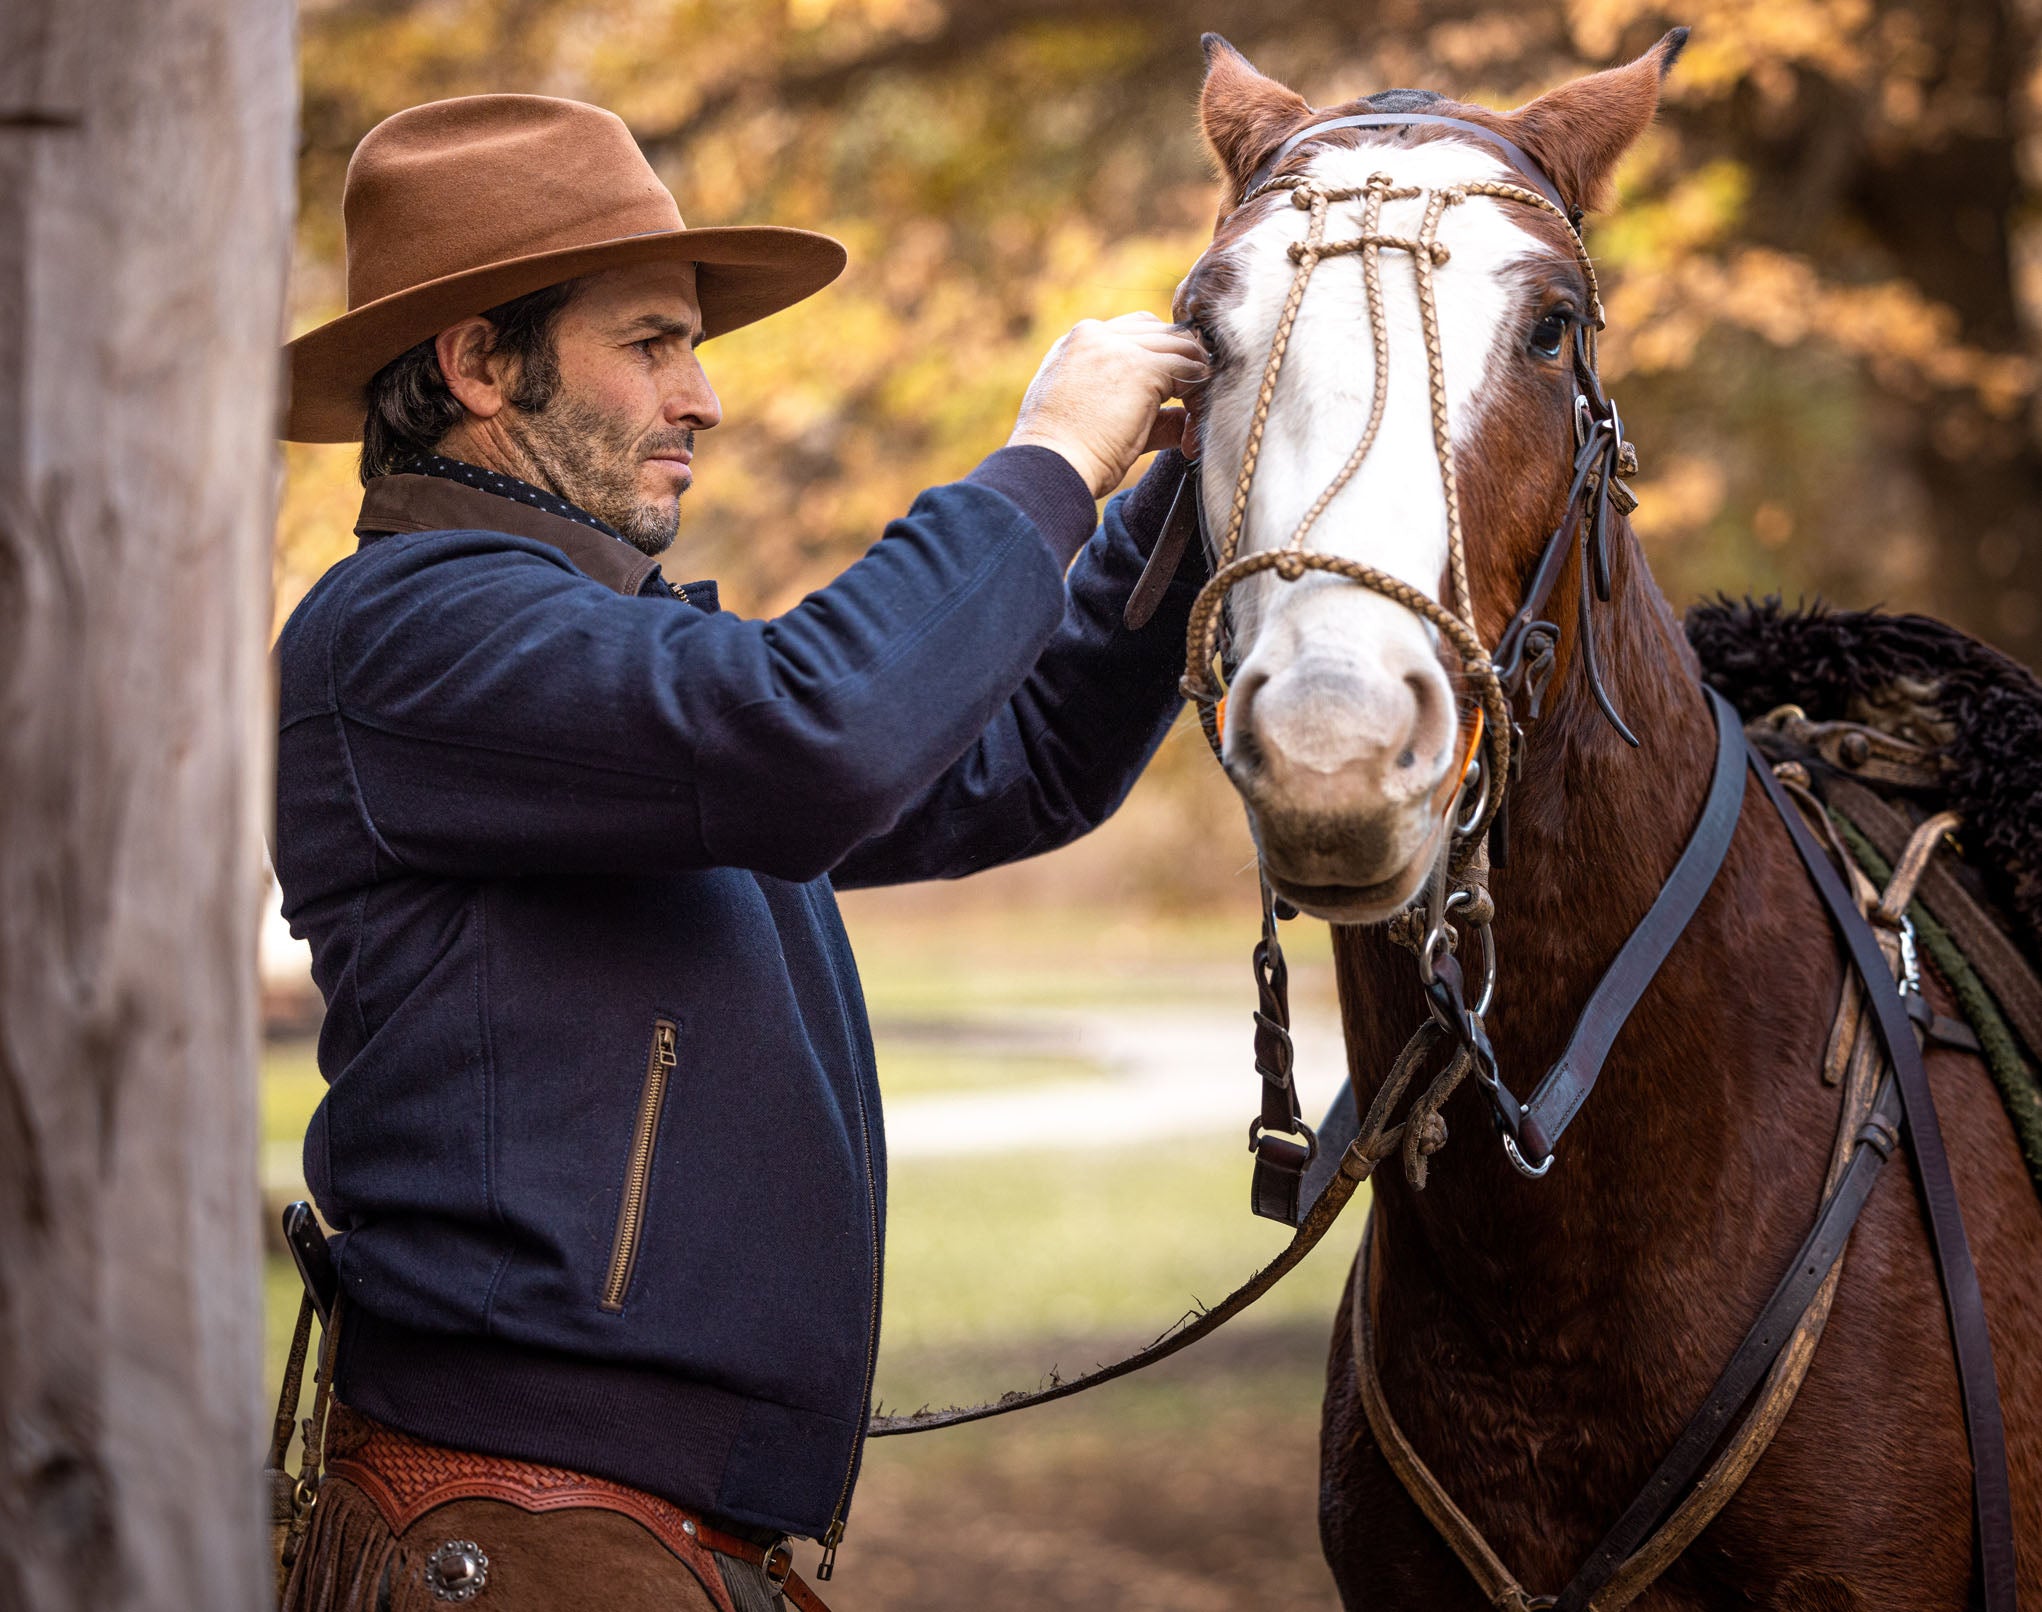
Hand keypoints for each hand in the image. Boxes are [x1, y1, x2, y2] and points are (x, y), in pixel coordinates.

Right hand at [1007, 313, 1207, 497]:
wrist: (1049, 470)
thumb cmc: (1063, 457)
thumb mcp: (1092, 419)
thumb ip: (1135, 406)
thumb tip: (1180, 420)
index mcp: (1076, 344)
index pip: (1135, 330)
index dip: (1158, 357)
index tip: (1169, 392)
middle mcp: (1094, 335)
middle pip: (1162, 332)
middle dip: (1180, 363)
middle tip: (1188, 407)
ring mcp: (1118, 348)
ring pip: (1181, 346)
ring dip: (1194, 379)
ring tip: (1192, 419)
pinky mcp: (1141, 368)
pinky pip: (1189, 368)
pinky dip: (1199, 393)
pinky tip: (1192, 424)